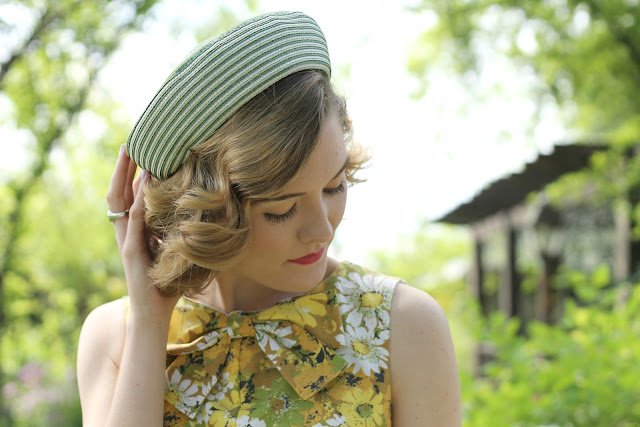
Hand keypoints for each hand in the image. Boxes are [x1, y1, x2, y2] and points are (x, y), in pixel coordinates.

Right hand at [106, 145, 179, 323]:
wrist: (154, 311)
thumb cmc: (167, 281)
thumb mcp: (172, 249)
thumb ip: (174, 230)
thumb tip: (193, 211)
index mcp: (134, 230)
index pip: (128, 194)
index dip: (130, 172)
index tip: (139, 149)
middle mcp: (125, 232)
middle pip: (117, 192)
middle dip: (122, 167)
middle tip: (130, 143)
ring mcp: (126, 242)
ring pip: (119, 203)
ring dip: (125, 178)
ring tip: (133, 156)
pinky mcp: (131, 253)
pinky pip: (133, 225)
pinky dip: (138, 205)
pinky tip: (144, 188)